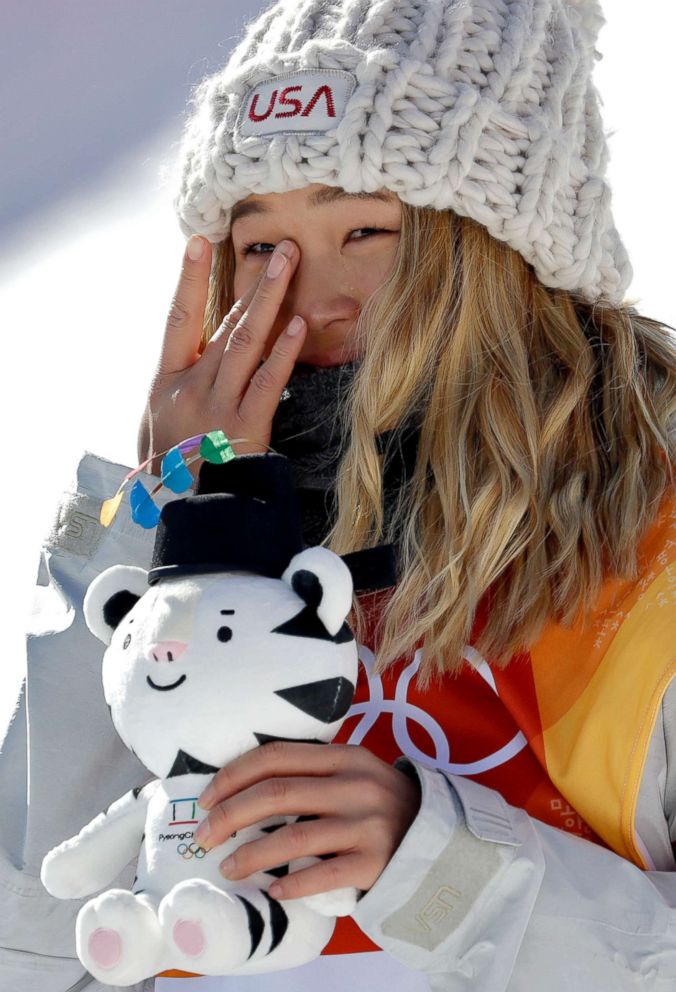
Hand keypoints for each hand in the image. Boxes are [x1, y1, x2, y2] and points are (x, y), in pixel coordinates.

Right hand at [137, 236, 305, 474]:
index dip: (189, 280)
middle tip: (282, 247)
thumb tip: (190, 362)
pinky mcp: (245, 426)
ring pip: (246, 342)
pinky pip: (267, 382)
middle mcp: (190, 386)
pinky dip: (283, 352)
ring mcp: (218, 405)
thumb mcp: (156, 428)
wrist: (186, 513)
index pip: (178, 319)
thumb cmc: (170, 471)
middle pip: (225, 324)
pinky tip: (298, 325)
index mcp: (165, 383)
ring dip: (270, 300)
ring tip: (291, 266)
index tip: (199, 243)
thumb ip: (174, 391)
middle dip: (255, 282)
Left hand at [193, 741, 420, 900]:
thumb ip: (313, 772)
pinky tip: (274, 891)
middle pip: (276, 793)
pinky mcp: (375, 863)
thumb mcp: (354, 773)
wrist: (441, 838)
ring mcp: (366, 824)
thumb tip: (244, 785)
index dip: (234, 775)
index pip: (276, 756)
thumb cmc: (382, 805)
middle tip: (205, 836)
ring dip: (251, 855)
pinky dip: (292, 884)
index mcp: (343, 756)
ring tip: (229, 867)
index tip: (206, 798)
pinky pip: (322, 875)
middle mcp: (354, 785)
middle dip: (230, 815)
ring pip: (293, 836)